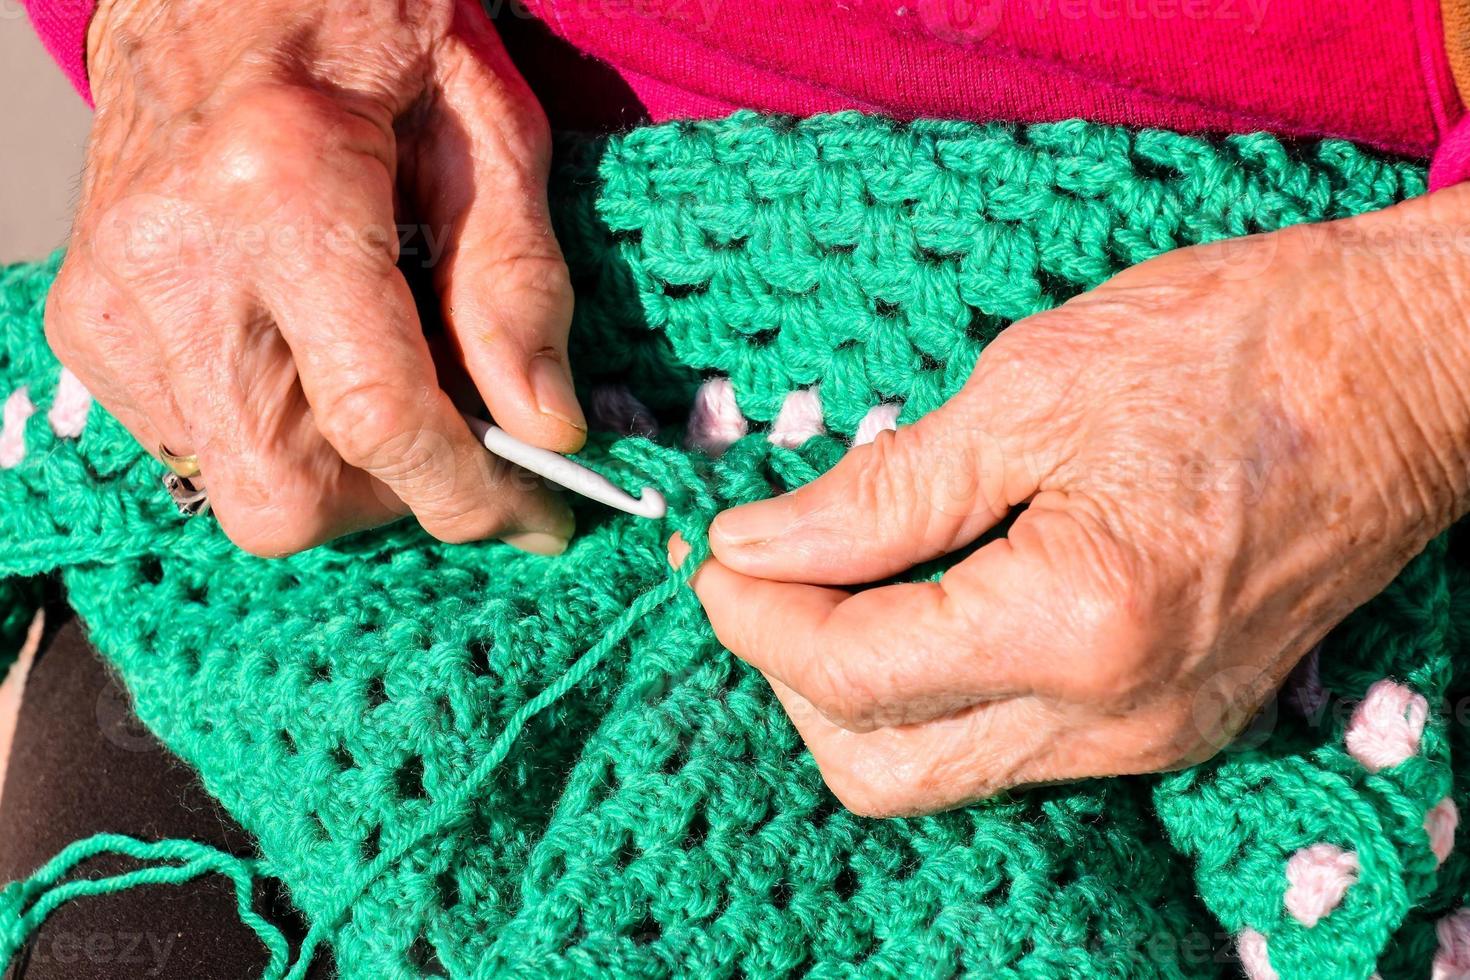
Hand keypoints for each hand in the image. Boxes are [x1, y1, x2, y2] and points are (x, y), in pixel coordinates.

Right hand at [46, 0, 582, 555]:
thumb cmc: (365, 21)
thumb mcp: (485, 126)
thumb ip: (516, 282)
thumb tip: (545, 428)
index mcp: (281, 190)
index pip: (379, 416)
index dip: (472, 493)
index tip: (538, 517)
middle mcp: (173, 258)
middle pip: (287, 498)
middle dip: (392, 498)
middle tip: (453, 437)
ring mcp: (112, 296)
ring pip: (240, 490)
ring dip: (339, 469)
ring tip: (382, 370)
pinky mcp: (88, 321)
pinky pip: (197, 446)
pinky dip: (277, 432)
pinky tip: (310, 354)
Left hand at [675, 187, 1469, 815]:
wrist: (1404, 372)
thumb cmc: (1231, 346)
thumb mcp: (1028, 390)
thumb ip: (879, 492)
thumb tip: (758, 544)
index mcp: (1077, 624)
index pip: (852, 672)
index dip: (757, 616)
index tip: (715, 555)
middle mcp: (1116, 715)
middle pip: (879, 764)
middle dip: (791, 675)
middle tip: (760, 574)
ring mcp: (1150, 735)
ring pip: (939, 768)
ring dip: (855, 690)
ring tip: (827, 580)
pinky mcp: (1168, 723)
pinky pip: (1007, 744)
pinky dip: (932, 690)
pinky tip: (914, 600)